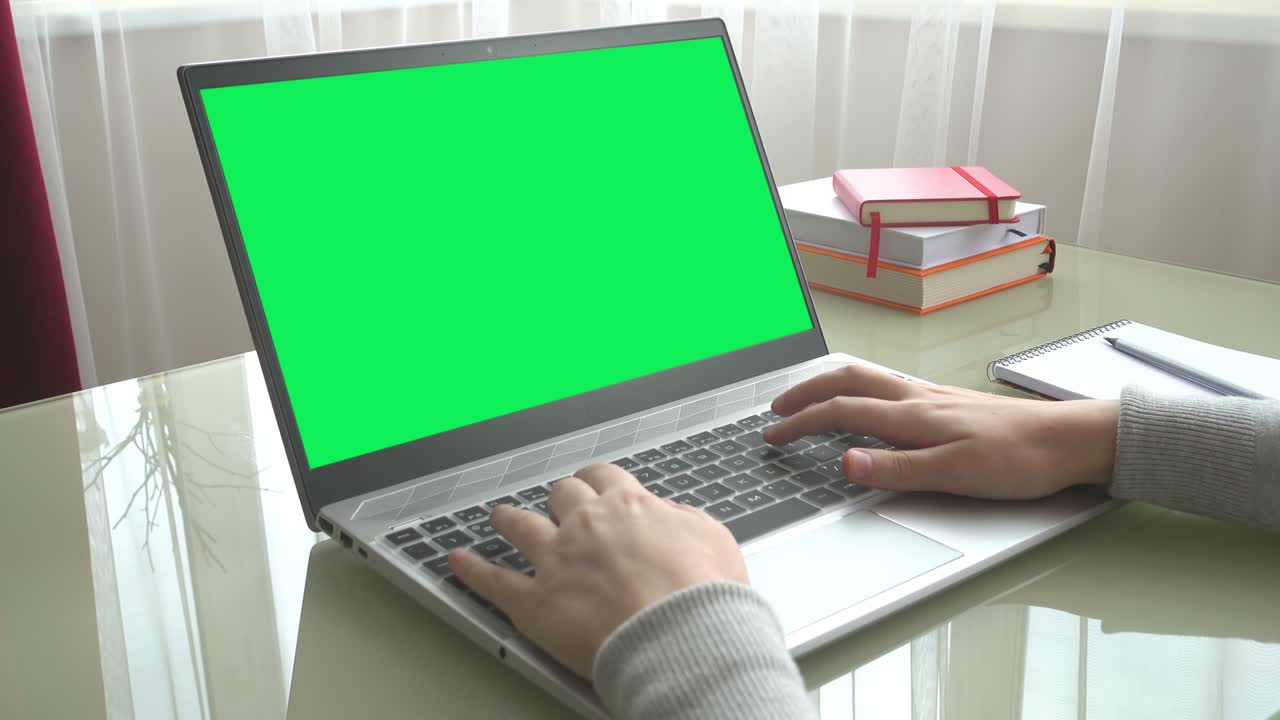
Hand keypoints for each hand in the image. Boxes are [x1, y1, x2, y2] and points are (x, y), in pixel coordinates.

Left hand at [447, 463, 747, 678]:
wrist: (682, 636)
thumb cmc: (705, 595)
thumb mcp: (713, 538)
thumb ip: (685, 518)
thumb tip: (669, 512)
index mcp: (628, 506)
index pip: (602, 478)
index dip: (596, 482)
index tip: (594, 487)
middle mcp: (585, 525)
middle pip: (560, 495)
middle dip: (559, 500)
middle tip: (557, 506)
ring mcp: (555, 560)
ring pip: (519, 526)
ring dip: (508, 519)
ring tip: (500, 517)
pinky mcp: (535, 601)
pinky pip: (492, 581)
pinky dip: (471, 569)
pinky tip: (457, 560)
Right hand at [763, 364, 1118, 498]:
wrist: (1069, 440)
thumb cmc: (1019, 459)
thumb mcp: (955, 475)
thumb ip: (897, 469)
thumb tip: (845, 463)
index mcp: (912, 416)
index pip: (840, 412)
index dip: (800, 424)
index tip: (772, 436)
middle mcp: (917, 398)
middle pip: (846, 381)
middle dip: (804, 393)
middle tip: (777, 410)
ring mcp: (932, 397)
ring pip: (867, 377)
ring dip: (829, 384)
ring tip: (808, 398)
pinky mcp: (947, 402)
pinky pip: (888, 384)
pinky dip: (859, 387)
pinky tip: (866, 400)